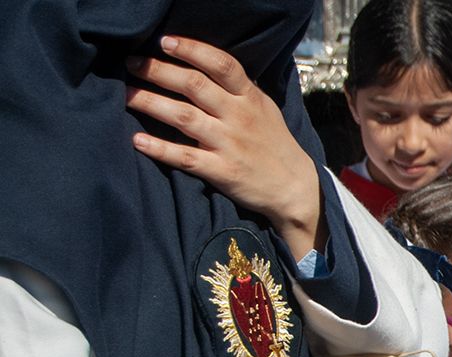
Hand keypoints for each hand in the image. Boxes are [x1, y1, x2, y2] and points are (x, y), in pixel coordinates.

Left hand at [125, 37, 323, 255]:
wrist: (296, 189)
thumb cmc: (275, 145)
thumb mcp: (265, 109)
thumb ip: (238, 89)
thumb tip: (205, 65)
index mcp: (250, 98)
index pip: (220, 65)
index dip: (191, 49)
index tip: (164, 42)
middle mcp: (238, 118)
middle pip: (193, 85)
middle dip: (158, 71)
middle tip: (131, 63)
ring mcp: (229, 145)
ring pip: (183, 117)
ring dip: (149, 102)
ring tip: (125, 94)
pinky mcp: (223, 171)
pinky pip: (185, 157)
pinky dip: (160, 149)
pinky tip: (137, 140)